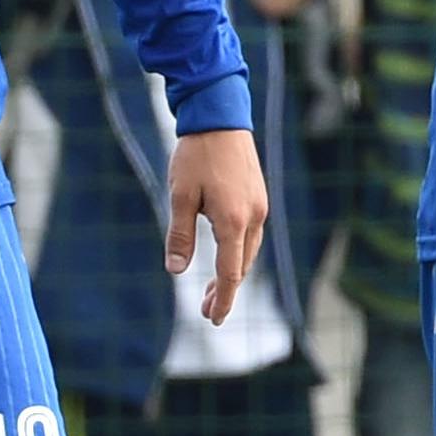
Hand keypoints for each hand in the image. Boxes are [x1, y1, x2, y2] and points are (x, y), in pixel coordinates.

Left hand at [164, 127, 266, 323]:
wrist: (220, 115)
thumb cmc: (196, 154)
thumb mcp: (180, 196)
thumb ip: (180, 235)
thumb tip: (176, 270)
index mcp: (234, 221)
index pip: (230, 274)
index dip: (222, 300)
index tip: (213, 319)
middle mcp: (254, 217)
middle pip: (242, 267)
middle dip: (224, 291)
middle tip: (206, 311)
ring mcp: (260, 206)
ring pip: (248, 252)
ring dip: (232, 273)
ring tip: (211, 290)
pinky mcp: (258, 197)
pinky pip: (251, 235)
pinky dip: (238, 253)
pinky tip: (225, 256)